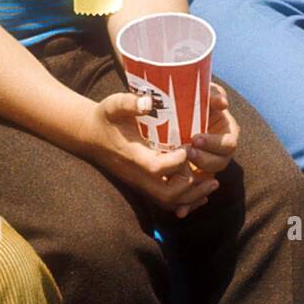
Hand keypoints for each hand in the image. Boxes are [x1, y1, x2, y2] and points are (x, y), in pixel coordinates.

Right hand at [84, 93, 219, 217]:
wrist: (90, 136)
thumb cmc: (105, 118)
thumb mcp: (113, 105)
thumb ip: (129, 103)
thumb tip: (147, 101)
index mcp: (132, 155)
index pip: (156, 167)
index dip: (175, 162)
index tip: (189, 147)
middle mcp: (137, 175)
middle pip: (166, 194)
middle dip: (191, 187)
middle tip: (210, 175)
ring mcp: (140, 183)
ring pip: (168, 202)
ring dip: (192, 197)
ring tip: (212, 185)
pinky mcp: (144, 185)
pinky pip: (165, 201)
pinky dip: (185, 201)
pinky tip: (200, 193)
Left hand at [185, 82, 238, 175]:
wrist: (179, 109)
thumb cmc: (197, 98)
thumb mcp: (207, 92)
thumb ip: (214, 94)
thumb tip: (223, 104)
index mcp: (229, 133)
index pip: (228, 145)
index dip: (214, 144)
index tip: (196, 138)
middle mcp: (221, 151)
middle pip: (219, 163)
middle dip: (203, 159)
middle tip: (186, 151)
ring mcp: (208, 162)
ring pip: (207, 174)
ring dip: (193, 168)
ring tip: (178, 158)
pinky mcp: (195, 171)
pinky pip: (194, 181)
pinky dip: (186, 180)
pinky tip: (173, 172)